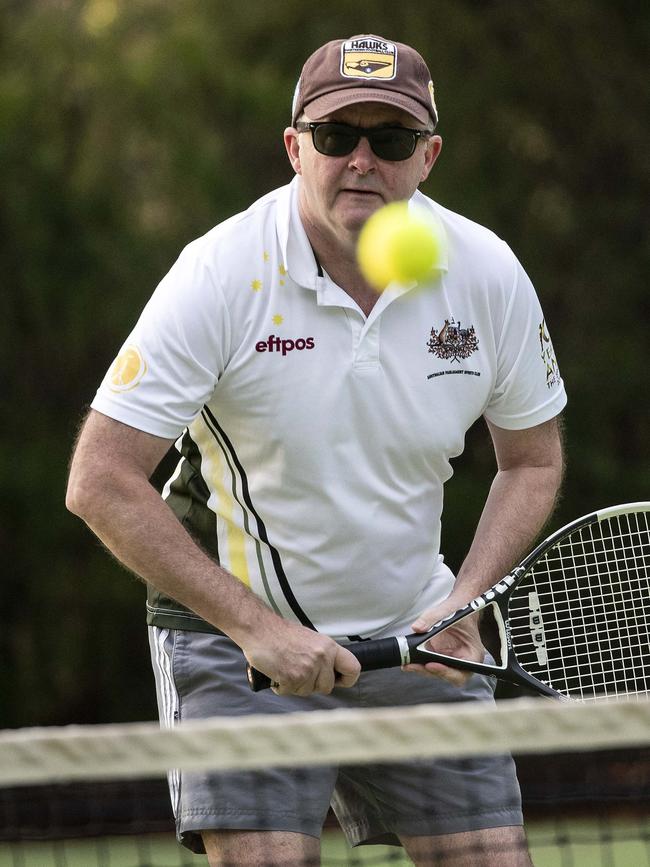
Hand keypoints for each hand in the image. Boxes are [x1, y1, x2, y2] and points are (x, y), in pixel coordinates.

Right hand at [243, 621, 359, 696]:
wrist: (259, 629)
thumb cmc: (280, 633)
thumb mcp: (310, 639)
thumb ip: (322, 655)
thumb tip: (329, 672)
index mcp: (328, 646)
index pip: (353, 668)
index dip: (346, 679)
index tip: (338, 680)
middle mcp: (321, 658)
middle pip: (327, 686)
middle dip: (313, 684)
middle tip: (300, 672)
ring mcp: (307, 669)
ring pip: (308, 691)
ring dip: (296, 685)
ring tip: (286, 668)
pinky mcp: (292, 679)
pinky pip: (291, 692)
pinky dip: (282, 687)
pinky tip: (277, 672)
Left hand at [402, 601, 485, 686]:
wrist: (459, 604)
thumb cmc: (460, 608)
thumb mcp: (448, 610)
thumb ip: (432, 618)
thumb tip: (418, 628)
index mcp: (473, 654)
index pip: (462, 672)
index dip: (446, 672)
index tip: (432, 664)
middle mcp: (462, 660)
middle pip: (447, 676)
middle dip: (429, 671)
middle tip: (413, 665)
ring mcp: (450, 659)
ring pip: (436, 672)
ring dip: (422, 669)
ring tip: (409, 663)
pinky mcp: (440, 656)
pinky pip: (430, 663)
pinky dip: (420, 662)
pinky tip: (410, 659)